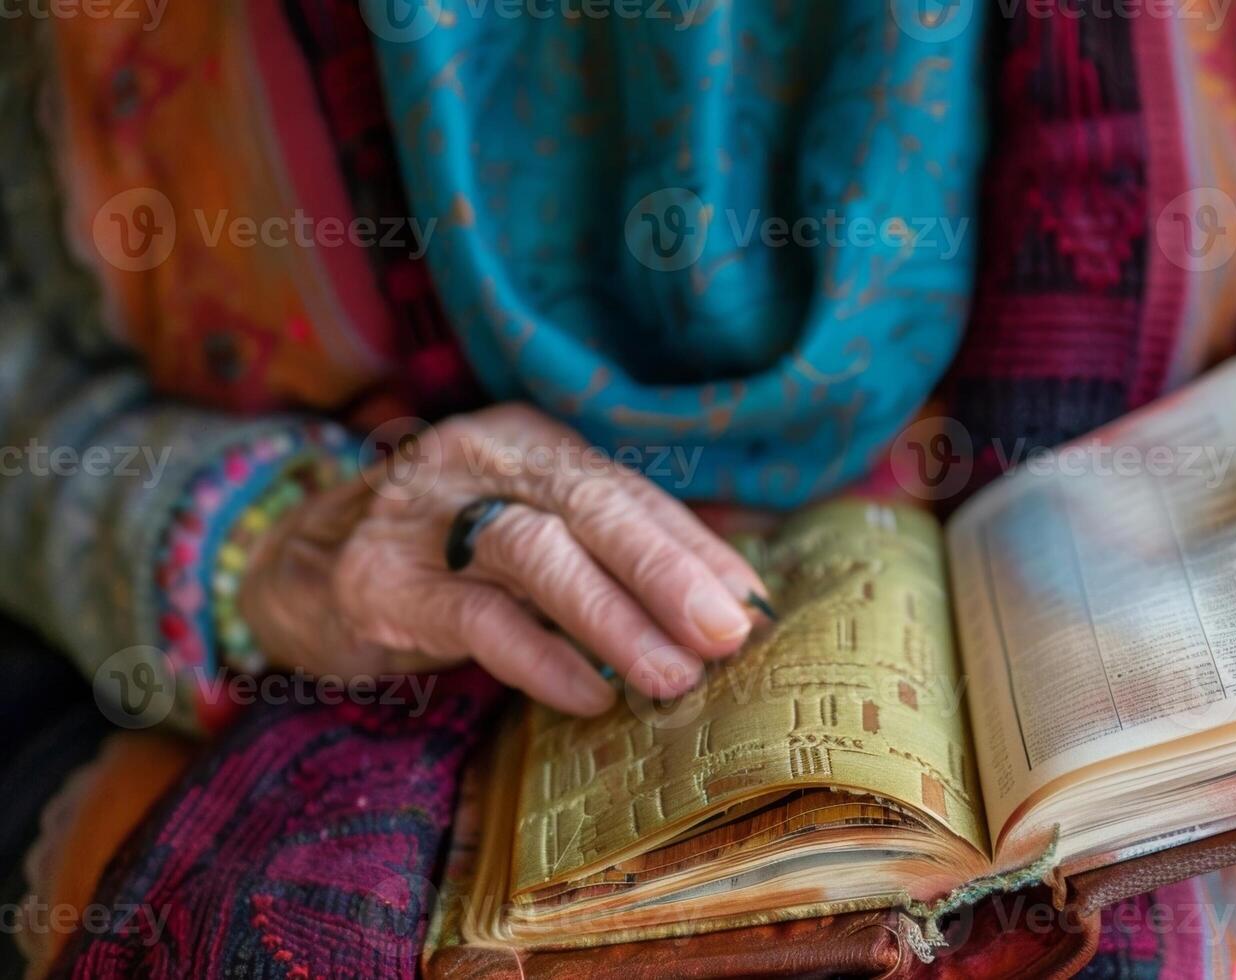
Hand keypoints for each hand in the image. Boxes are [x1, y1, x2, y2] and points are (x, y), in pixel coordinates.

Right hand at [240, 404, 767, 715]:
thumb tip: (738, 591)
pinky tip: (588, 697)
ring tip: (676, 676)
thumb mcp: (536, 530)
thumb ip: (622, 547)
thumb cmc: (451, 553)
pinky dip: (540, 658)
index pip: (629, 491)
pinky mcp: (379, 584)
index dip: (695, 548)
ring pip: (538, 553)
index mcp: (531, 441)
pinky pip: (476, 618)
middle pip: (591, 505)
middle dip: (668, 571)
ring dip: (616, 618)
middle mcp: (480, 458)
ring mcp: (423, 516)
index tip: (751, 604)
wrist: (302, 569)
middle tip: (728, 633)